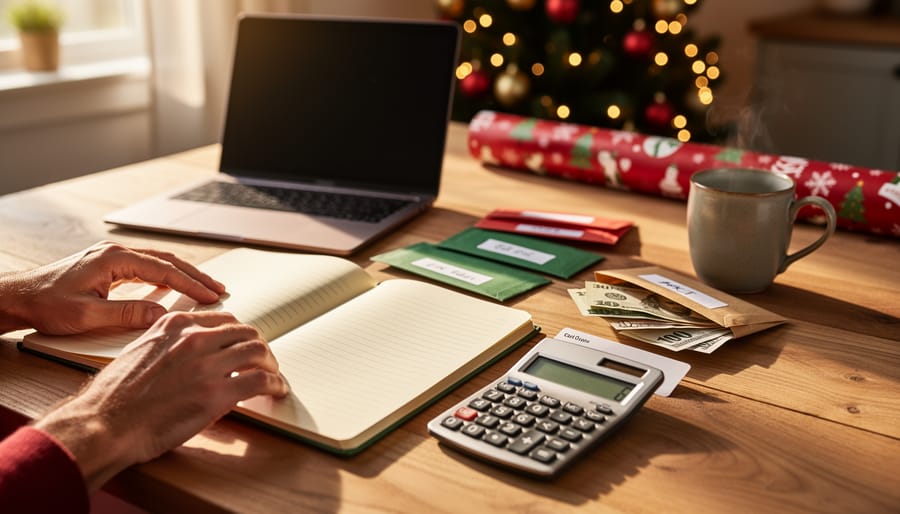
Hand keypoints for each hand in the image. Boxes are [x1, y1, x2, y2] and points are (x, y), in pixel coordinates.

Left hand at [0, 241, 225, 334]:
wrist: (17, 298)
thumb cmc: (45, 306)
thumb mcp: (87, 315)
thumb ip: (128, 314)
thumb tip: (163, 314)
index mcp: (114, 259)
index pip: (164, 270)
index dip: (191, 285)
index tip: (212, 297)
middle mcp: (115, 252)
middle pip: (167, 260)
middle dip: (196, 275)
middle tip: (219, 290)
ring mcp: (110, 257)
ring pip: (158, 262)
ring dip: (183, 274)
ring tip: (205, 287)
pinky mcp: (106, 266)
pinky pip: (145, 268)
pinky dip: (165, 276)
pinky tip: (174, 285)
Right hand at [35, 311, 288, 490]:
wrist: (104, 423)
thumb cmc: (114, 397)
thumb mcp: (140, 353)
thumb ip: (168, 346)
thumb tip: (190, 356)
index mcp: (175, 325)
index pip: (223, 320)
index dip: (238, 334)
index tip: (244, 345)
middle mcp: (194, 338)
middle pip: (245, 332)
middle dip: (259, 346)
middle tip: (264, 361)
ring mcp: (207, 364)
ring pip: (258, 351)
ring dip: (271, 364)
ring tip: (273, 376)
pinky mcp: (218, 392)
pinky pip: (260, 381)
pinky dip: (275, 384)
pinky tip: (278, 391)